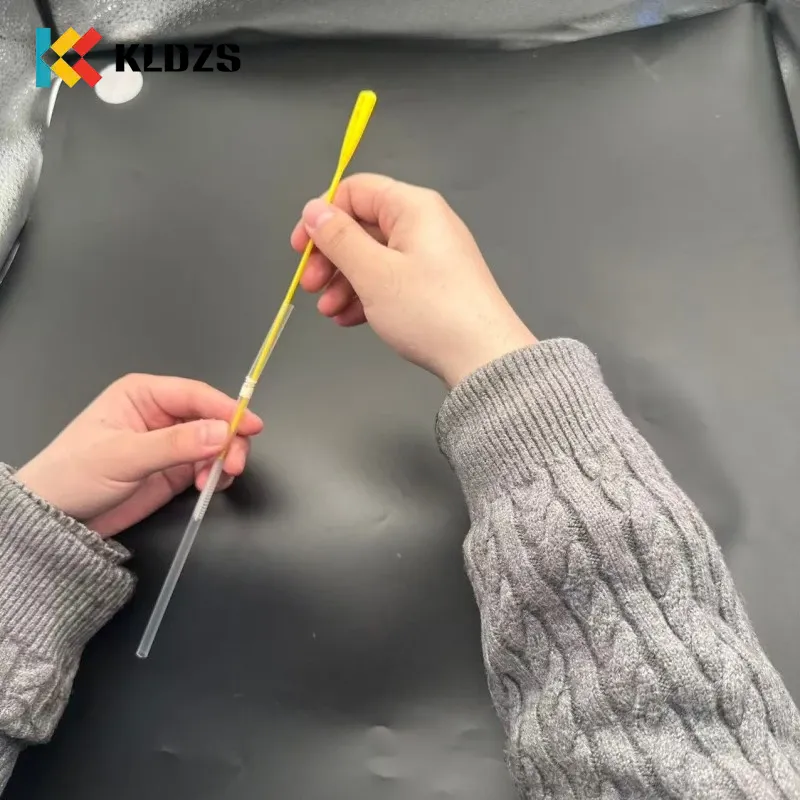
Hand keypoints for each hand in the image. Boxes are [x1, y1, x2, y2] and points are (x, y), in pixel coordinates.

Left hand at [14, 374, 262, 537]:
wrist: (55, 519)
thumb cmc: (74, 475)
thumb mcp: (123, 456)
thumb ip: (174, 444)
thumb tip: (221, 433)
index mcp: (143, 394)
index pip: (195, 395)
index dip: (227, 408)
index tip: (251, 426)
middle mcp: (162, 414)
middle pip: (213, 418)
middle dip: (228, 440)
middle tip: (232, 465)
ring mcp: (171, 442)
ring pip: (216, 443)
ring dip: (223, 460)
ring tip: (211, 481)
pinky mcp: (175, 469)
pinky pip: (209, 466)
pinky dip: (216, 475)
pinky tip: (206, 486)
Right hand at [291, 173, 536, 387]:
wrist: (482, 357)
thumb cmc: (432, 311)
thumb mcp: (373, 273)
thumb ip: (338, 239)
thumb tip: (314, 211)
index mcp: (413, 207)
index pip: (355, 192)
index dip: (322, 217)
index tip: (301, 249)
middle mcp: (425, 224)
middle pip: (362, 227)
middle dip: (330, 257)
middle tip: (311, 286)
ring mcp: (431, 256)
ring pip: (373, 258)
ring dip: (344, 282)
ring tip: (330, 311)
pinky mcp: (434, 285)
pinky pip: (390, 280)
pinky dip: (366, 296)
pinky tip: (350, 319)